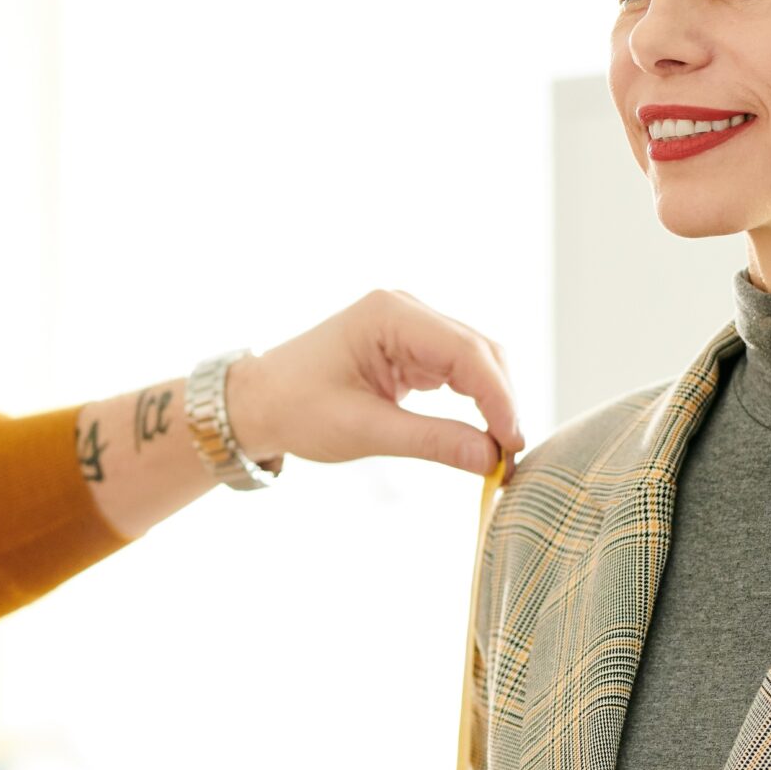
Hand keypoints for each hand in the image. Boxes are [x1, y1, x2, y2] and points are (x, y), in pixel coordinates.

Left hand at [229, 292, 523, 475]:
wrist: (258, 403)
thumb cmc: (297, 409)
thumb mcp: (364, 430)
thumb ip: (431, 441)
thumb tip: (490, 459)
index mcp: (389, 315)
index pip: (466, 351)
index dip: (498, 398)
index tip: (512, 443)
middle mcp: (406, 310)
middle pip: (479, 351)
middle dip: (501, 401)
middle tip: (511, 455)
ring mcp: (411, 327)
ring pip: (476, 361)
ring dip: (492, 402)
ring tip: (500, 451)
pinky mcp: (412, 348)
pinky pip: (459, 371)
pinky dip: (475, 401)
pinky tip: (482, 433)